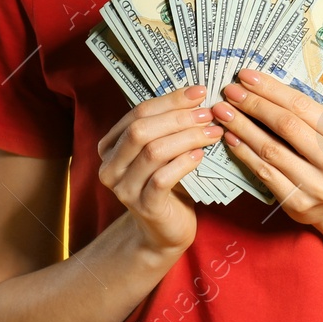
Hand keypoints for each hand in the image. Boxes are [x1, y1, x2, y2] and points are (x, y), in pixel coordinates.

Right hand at [96, 85, 219, 254]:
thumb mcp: (163, 151)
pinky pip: (162, 178)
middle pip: (141, 130)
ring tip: (212, 132)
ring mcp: (124, 189)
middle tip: (208, 113)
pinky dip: (183, 162)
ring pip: (153, 152)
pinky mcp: (144, 207)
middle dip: (178, 117)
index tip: (199, 92)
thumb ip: (168, 126)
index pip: (138, 113)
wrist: (165, 229)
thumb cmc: (167, 183)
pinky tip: (201, 155)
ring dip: (187, 137)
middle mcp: (110, 167)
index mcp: (110, 146)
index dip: (170, 100)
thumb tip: (196, 95)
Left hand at [215, 70, 322, 227]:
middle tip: (230, 91)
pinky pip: (264, 172)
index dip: (271, 90)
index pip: (302, 106)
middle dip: (254, 105)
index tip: (247, 77)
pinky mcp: (297, 202)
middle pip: (286, 125)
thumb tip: (263, 89)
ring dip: (242, 127)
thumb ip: (308, 115)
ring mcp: (316, 184)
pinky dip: (244, 152)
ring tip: (223, 112)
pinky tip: (231, 138)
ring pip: (271, 149)